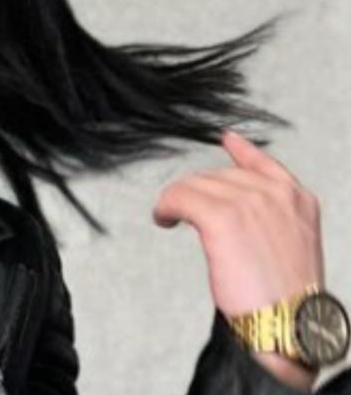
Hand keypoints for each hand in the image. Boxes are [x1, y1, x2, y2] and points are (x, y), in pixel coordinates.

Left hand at [152, 129, 324, 388]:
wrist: (288, 323)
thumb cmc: (287, 297)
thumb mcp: (291, 247)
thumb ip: (270, 219)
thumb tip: (233, 207)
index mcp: (298, 199)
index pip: (264, 162)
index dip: (241, 150)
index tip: (226, 138)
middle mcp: (276, 193)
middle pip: (218, 175)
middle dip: (197, 192)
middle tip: (183, 213)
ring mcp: (250, 202)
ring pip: (194, 184)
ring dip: (177, 200)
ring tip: (169, 217)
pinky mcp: (222, 217)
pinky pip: (180, 197)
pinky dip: (166, 206)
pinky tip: (163, 220)